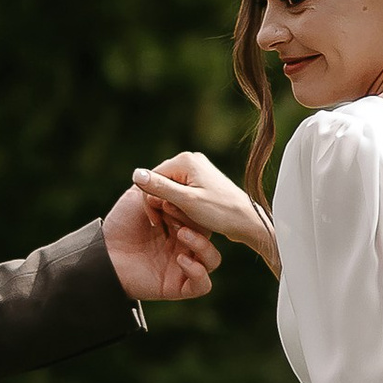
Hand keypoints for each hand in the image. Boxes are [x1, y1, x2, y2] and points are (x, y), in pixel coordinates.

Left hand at [102, 177, 218, 302]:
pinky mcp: (178, 287)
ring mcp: (182, 267)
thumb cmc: (119, 224)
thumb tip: (175, 177)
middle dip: (197, 224)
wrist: (102, 252)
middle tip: (174, 217)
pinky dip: (197, 272)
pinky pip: (202, 284)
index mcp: (179, 225)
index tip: (170, 202)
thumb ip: (158, 185)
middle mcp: (184, 246)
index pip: (201, 217)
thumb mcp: (138, 197)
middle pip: (209, 236)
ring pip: (213, 260)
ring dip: (203, 246)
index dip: (192, 208)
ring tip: (181, 235)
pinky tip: (180, 260)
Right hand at [134, 150, 278, 277]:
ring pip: (170, 191)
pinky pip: (181, 194)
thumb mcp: (186, 201)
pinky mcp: (201, 182)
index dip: (151, 200)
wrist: (247, 220)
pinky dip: (182, 207)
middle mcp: (190, 161)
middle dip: (164, 204)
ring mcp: (197, 171)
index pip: (152, 178)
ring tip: (187, 220)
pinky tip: (192, 218)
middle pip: (161, 183)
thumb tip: (135, 173)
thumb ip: (160, 187)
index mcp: (185, 160)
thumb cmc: (219, 211)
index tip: (158, 221)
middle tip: (176, 222)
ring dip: (173, 208)